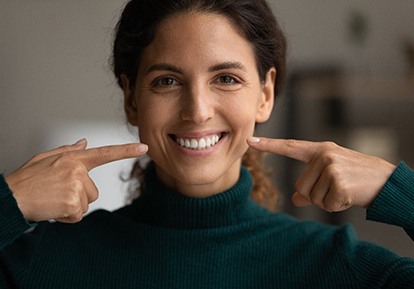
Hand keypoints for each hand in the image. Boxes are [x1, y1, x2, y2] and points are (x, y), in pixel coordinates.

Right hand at [5, 139, 147, 222]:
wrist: (10, 197)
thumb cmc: (27, 179)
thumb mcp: (46, 158)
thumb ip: (69, 151)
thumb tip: (85, 142)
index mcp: (73, 158)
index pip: (105, 153)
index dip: (126, 151)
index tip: (144, 148)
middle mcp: (78, 170)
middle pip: (94, 191)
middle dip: (78, 196)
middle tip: (56, 193)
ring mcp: (76, 186)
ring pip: (87, 203)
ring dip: (72, 206)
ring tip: (53, 200)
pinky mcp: (74, 202)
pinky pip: (79, 215)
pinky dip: (67, 216)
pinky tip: (53, 209)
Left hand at [247, 137, 395, 211]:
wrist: (387, 182)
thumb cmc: (357, 178)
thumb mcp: (332, 177)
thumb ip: (311, 185)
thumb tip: (296, 199)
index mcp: (320, 150)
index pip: (290, 147)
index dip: (269, 146)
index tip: (250, 142)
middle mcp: (324, 155)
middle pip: (301, 186)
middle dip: (317, 195)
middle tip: (338, 187)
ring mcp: (331, 167)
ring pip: (311, 197)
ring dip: (327, 201)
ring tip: (344, 190)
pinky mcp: (339, 182)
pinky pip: (325, 204)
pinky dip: (337, 206)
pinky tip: (349, 196)